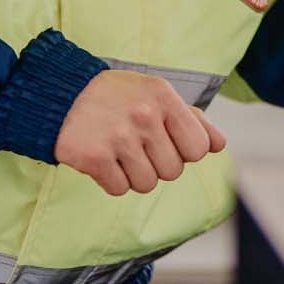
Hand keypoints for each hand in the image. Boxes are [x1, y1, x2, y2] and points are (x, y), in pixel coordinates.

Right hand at [54, 70, 226, 196]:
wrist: (64, 94)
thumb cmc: (119, 97)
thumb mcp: (159, 95)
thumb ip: (193, 119)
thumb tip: (220, 145)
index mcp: (165, 99)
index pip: (199, 148)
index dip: (186, 152)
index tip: (169, 143)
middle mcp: (145, 117)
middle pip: (173, 171)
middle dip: (159, 165)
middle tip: (140, 148)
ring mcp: (119, 138)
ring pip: (147, 184)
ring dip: (136, 175)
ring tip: (123, 154)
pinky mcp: (94, 157)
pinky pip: (119, 189)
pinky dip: (113, 181)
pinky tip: (105, 160)